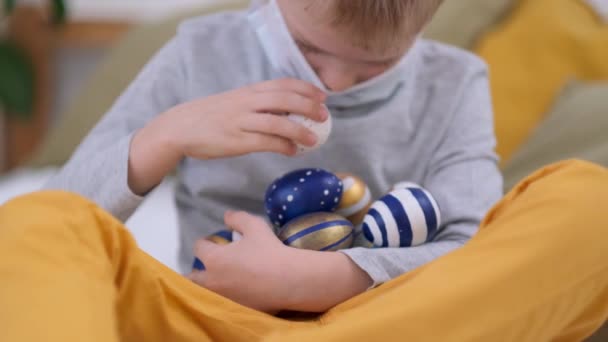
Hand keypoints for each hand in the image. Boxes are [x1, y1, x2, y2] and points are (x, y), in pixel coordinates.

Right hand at [128, 78, 327, 193]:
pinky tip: (292, 151)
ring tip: (314, 139)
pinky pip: (266, 142)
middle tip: (324, 116)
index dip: (306, 88)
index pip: (283, 84)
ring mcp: (241, 121)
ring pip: (278, 121)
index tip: (322, 96)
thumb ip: (258, 104)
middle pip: (285, 99)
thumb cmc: (211, 116)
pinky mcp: (236, 140)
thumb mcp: (236, 102)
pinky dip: (283, 146)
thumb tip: (287, 111)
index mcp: (248, 91)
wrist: (180, 127)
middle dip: (308, 106)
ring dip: (300, 130)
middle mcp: (247, 102)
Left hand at [188, 211, 296, 313]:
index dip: (205, 242)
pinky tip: (235, 293)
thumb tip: (226, 216)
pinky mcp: (235, 310)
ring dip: (206, 286)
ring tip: (218, 282)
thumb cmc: (269, 251)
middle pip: (192, 278)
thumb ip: (237, 218)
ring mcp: (223, 298)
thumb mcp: (254, 226)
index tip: (212, 242)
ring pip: (204, 293)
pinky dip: (222, 299)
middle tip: (210, 266)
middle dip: (197, 270)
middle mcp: (212, 281)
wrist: (289, 281)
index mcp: (214, 259)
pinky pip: (221, 304)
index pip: (199, 248)